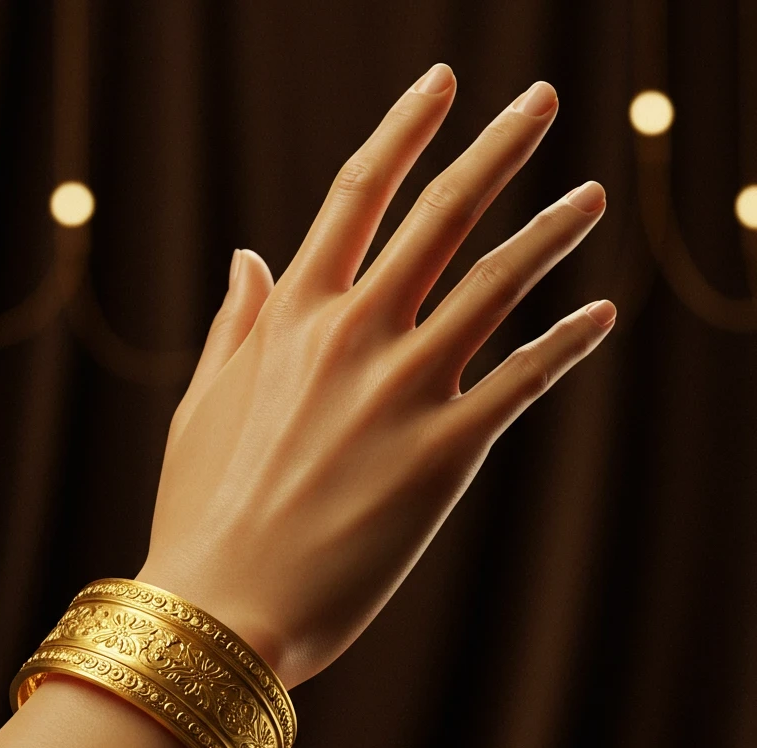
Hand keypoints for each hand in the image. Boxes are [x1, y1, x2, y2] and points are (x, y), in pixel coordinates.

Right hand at [135, 66, 614, 690]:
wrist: (221, 609)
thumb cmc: (202, 512)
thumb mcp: (201, 405)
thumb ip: (235, 326)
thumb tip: (249, 254)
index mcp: (290, 319)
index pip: (356, 194)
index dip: (404, 128)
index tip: (442, 83)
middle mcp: (351, 336)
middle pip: (440, 212)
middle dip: (495, 146)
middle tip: (537, 99)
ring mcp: (401, 391)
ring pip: (495, 282)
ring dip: (551, 228)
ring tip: (589, 195)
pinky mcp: (446, 455)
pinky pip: (524, 380)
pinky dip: (567, 345)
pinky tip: (601, 318)